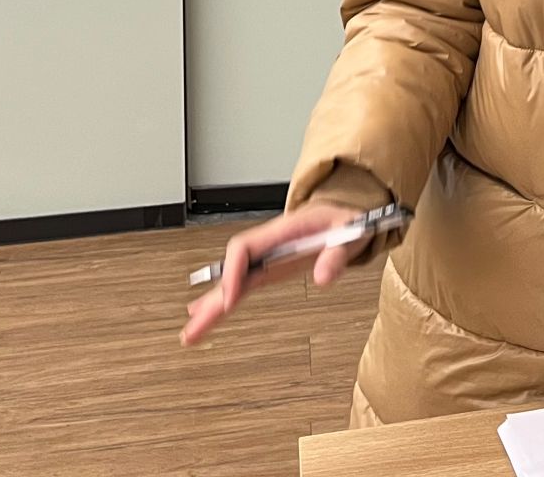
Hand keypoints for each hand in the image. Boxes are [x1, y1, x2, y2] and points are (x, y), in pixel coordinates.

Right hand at [180, 203, 377, 346]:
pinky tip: (207, 314)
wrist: (345, 211)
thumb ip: (337, 255)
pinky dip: (224, 301)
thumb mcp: (350, 232)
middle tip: (194, 327)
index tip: (230, 299)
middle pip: (232, 269)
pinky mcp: (271, 269)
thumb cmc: (345, 219)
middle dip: (212, 298)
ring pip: (233, 281)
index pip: (244, 248)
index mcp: (283, 230)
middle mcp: (269, 244)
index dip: (233, 273)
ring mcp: (268, 258)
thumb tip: (323, 278)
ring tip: (192, 332)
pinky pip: (243, 285)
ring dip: (212, 305)